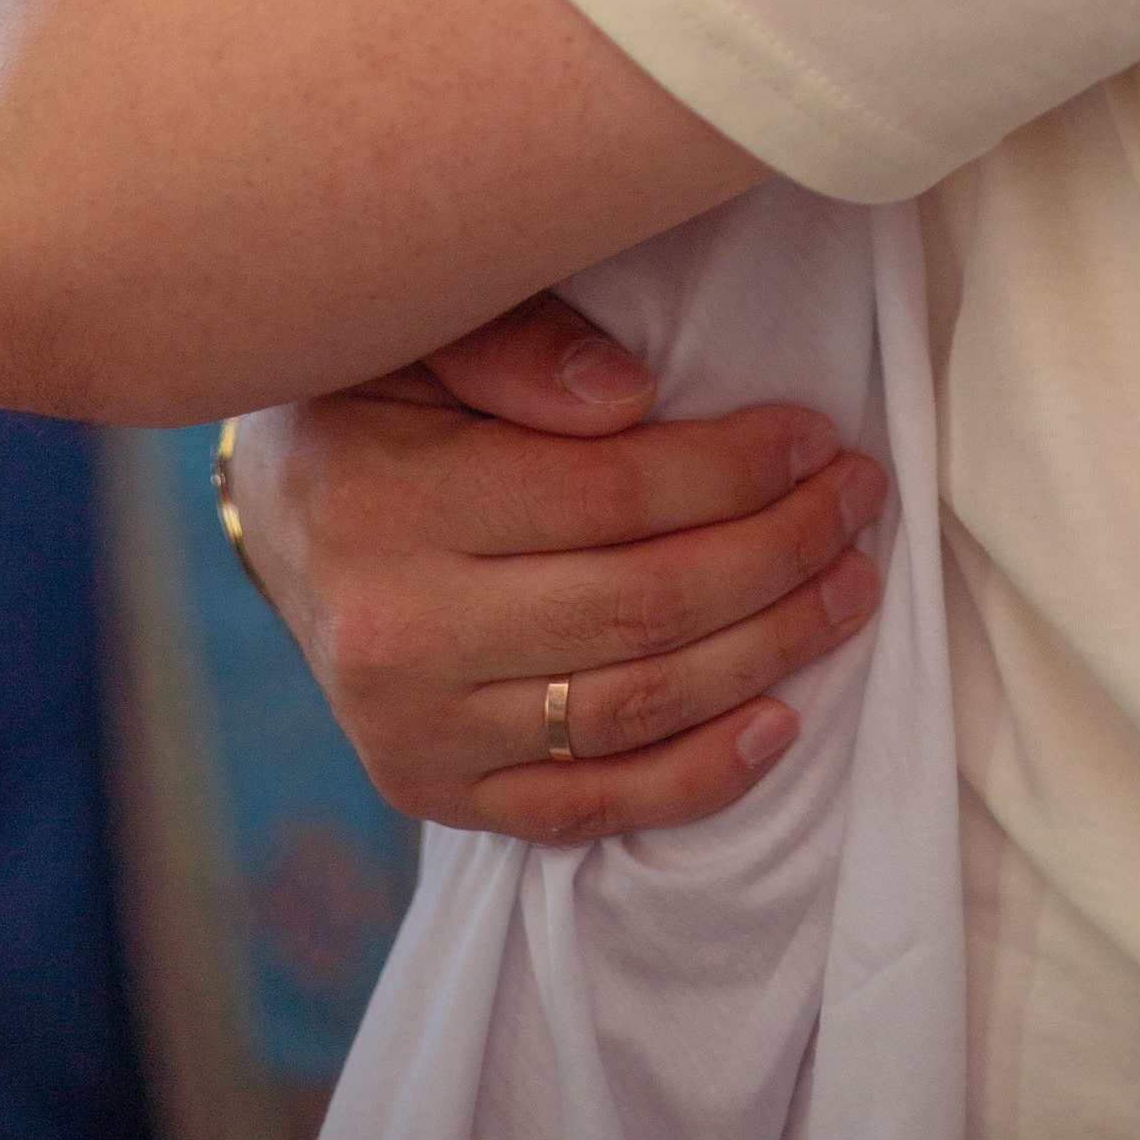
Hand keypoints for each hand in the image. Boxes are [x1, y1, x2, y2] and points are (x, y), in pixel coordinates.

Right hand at [226, 293, 886, 841]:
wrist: (280, 514)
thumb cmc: (375, 396)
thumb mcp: (421, 332)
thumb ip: (519, 347)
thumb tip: (634, 393)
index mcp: (390, 505)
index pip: (611, 498)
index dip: (735, 470)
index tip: (817, 437)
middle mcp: (396, 637)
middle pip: (641, 608)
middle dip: (779, 553)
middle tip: (859, 502)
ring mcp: (415, 734)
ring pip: (634, 709)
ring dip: (768, 651)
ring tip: (850, 588)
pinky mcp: (436, 795)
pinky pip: (589, 808)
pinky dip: (698, 775)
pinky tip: (781, 720)